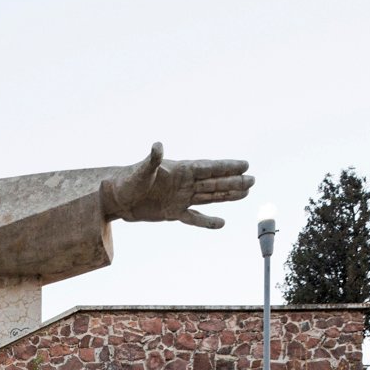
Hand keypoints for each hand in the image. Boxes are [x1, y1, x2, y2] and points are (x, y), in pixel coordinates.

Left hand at [101, 142, 253, 228]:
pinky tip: (221, 223)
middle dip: (233, 181)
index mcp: (180, 170)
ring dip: (227, 195)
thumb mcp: (142, 171)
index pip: (208, 168)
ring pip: (209, 197)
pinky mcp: (173, 212)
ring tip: (246, 192)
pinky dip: (206, 222)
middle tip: (252, 180)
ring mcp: (180, 198)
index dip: (226, 166)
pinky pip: (194, 218)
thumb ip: (153, 160)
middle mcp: (184, 183)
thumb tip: (158, 146)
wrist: (116, 198)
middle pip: (214, 182)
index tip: (245, 164)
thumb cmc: (127, 181)